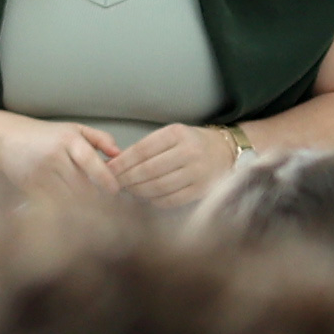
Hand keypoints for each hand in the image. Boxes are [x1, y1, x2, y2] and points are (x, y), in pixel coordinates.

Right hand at [0, 119, 124, 200]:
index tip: (115, 190)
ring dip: (81, 203)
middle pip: (80, 183)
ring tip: (92, 206)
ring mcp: (40, 171)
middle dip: (95, 195)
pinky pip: (52, 201)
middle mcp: (54, 155)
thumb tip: (119, 154)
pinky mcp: (29, 184)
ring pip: (67, 195)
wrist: (7, 138)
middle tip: (107, 202)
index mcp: (68, 139)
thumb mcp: (74, 129)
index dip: (104, 177)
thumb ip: (100, 138)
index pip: (89, 160)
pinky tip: (72, 207)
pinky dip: (65, 206)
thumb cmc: (48, 136)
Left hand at [112, 123, 238, 208]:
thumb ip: (146, 147)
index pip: (141, 150)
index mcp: (177, 134)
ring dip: (139, 191)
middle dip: (127, 179)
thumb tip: (115, 164)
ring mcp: (197, 172)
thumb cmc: (192, 142)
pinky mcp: (202, 189)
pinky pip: (171, 199)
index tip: (108, 170)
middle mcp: (189, 152)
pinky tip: (148, 196)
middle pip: (148, 170)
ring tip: (129, 190)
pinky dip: (155, 200)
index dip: (122, 163)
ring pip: (158, 187)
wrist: (226, 151)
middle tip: (115, 183)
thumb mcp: (172, 135)